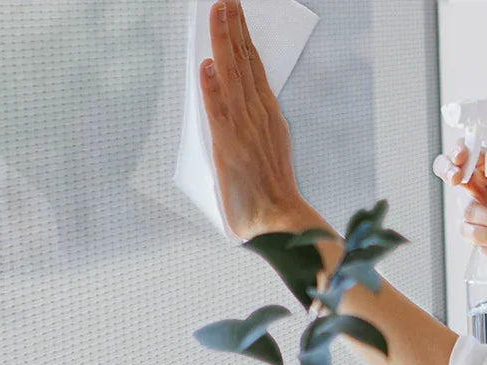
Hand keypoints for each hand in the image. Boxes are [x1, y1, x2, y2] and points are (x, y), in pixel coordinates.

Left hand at [200, 0, 315, 239]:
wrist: (279, 221)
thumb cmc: (270, 193)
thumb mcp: (267, 150)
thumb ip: (253, 125)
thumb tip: (233, 106)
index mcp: (269, 116)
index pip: (254, 67)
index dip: (243, 38)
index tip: (235, 13)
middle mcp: (259, 116)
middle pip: (244, 63)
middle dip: (233, 28)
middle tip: (225, 1)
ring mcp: (244, 129)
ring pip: (232, 77)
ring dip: (224, 44)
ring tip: (218, 15)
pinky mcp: (229, 147)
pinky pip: (219, 111)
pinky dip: (213, 87)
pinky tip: (207, 65)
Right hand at [433, 147, 486, 266]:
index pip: (470, 151)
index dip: (459, 151)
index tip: (462, 157)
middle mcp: (479, 185)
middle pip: (448, 171)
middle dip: (447, 171)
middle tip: (457, 178)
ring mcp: (475, 209)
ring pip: (466, 208)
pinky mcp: (475, 232)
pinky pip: (468, 231)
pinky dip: (484, 234)